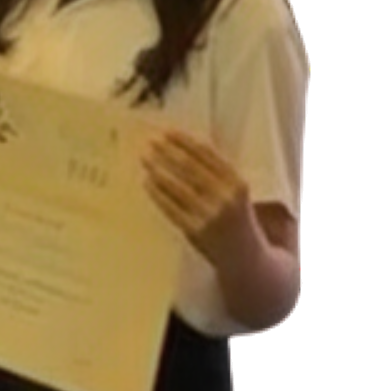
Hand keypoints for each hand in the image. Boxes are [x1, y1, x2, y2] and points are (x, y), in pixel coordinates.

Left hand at [142, 129, 252, 270]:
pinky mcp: (195, 231)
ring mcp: (210, 215)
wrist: (246, 258)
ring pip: (177, 186)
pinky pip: (170, 207)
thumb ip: (217, 173)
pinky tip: (147, 182)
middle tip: (149, 141)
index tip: (167, 131)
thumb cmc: (237, 218)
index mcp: (238, 182)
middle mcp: (225, 197)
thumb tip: (181, 147)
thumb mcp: (235, 193)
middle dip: (167, 152)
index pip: (208, 154)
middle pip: (190, 167)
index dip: (185, 141)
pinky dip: (157, 193)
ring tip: (144, 159)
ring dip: (158, 170)